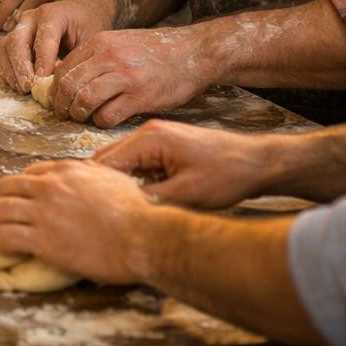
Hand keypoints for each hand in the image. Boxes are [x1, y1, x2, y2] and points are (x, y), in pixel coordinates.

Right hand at [0, 0, 113, 93]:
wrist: (81, 13)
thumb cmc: (87, 27)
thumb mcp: (90, 40)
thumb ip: (77, 58)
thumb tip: (63, 83)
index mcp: (52, 14)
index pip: (43, 38)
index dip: (42, 61)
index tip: (43, 81)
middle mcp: (30, 17)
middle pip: (17, 42)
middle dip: (21, 67)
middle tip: (28, 88)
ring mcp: (19, 26)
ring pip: (4, 48)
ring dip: (11, 71)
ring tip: (23, 89)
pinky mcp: (12, 36)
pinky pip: (1, 54)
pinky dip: (6, 70)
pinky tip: (18, 84)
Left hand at [0, 160, 158, 285]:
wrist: (144, 237)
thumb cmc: (138, 211)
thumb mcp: (113, 178)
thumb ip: (92, 173)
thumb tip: (86, 173)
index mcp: (66, 171)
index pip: (29, 173)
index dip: (26, 190)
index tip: (29, 204)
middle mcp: (50, 187)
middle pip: (6, 187)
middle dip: (6, 202)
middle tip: (13, 219)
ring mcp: (43, 213)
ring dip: (0, 223)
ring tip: (9, 234)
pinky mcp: (42, 240)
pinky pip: (5, 237)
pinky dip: (3, 244)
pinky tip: (12, 250)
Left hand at [52, 25, 210, 127]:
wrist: (194, 52)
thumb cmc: (154, 51)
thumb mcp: (119, 43)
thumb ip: (95, 57)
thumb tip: (65, 79)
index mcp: (100, 42)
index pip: (62, 68)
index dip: (54, 88)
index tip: (55, 99)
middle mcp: (109, 57)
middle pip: (68, 85)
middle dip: (61, 105)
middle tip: (63, 114)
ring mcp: (126, 77)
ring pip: (84, 100)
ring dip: (78, 115)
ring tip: (81, 118)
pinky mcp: (141, 97)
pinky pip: (108, 115)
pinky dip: (100, 122)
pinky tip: (104, 120)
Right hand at [93, 120, 275, 208]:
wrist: (258, 163)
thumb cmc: (228, 174)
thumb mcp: (186, 193)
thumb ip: (148, 199)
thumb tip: (121, 209)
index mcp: (150, 138)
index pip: (105, 162)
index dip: (94, 186)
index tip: (86, 208)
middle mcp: (148, 133)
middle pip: (109, 159)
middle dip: (102, 185)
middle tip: (96, 211)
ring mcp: (156, 139)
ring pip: (124, 163)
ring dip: (120, 184)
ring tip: (116, 208)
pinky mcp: (165, 148)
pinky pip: (139, 165)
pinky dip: (136, 181)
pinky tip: (139, 200)